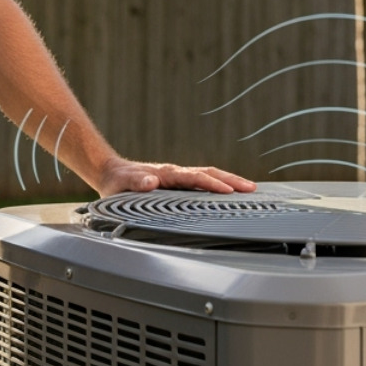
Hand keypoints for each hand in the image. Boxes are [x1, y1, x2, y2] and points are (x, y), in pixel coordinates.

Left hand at [95, 158, 255, 196]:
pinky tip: (229, 192)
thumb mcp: (122, 184)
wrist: (112, 172)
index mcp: (167, 173)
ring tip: (249, 188)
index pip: (195, 178)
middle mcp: (176, 172)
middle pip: (209, 173)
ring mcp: (179, 176)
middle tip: (252, 188)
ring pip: (209, 175)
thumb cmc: (117, 181)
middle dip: (231, 180)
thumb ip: (136, 182)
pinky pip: (204, 182)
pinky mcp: (179, 182)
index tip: (229, 191)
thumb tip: (152, 181)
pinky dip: (219, 184)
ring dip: (229, 181)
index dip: (212, 184)